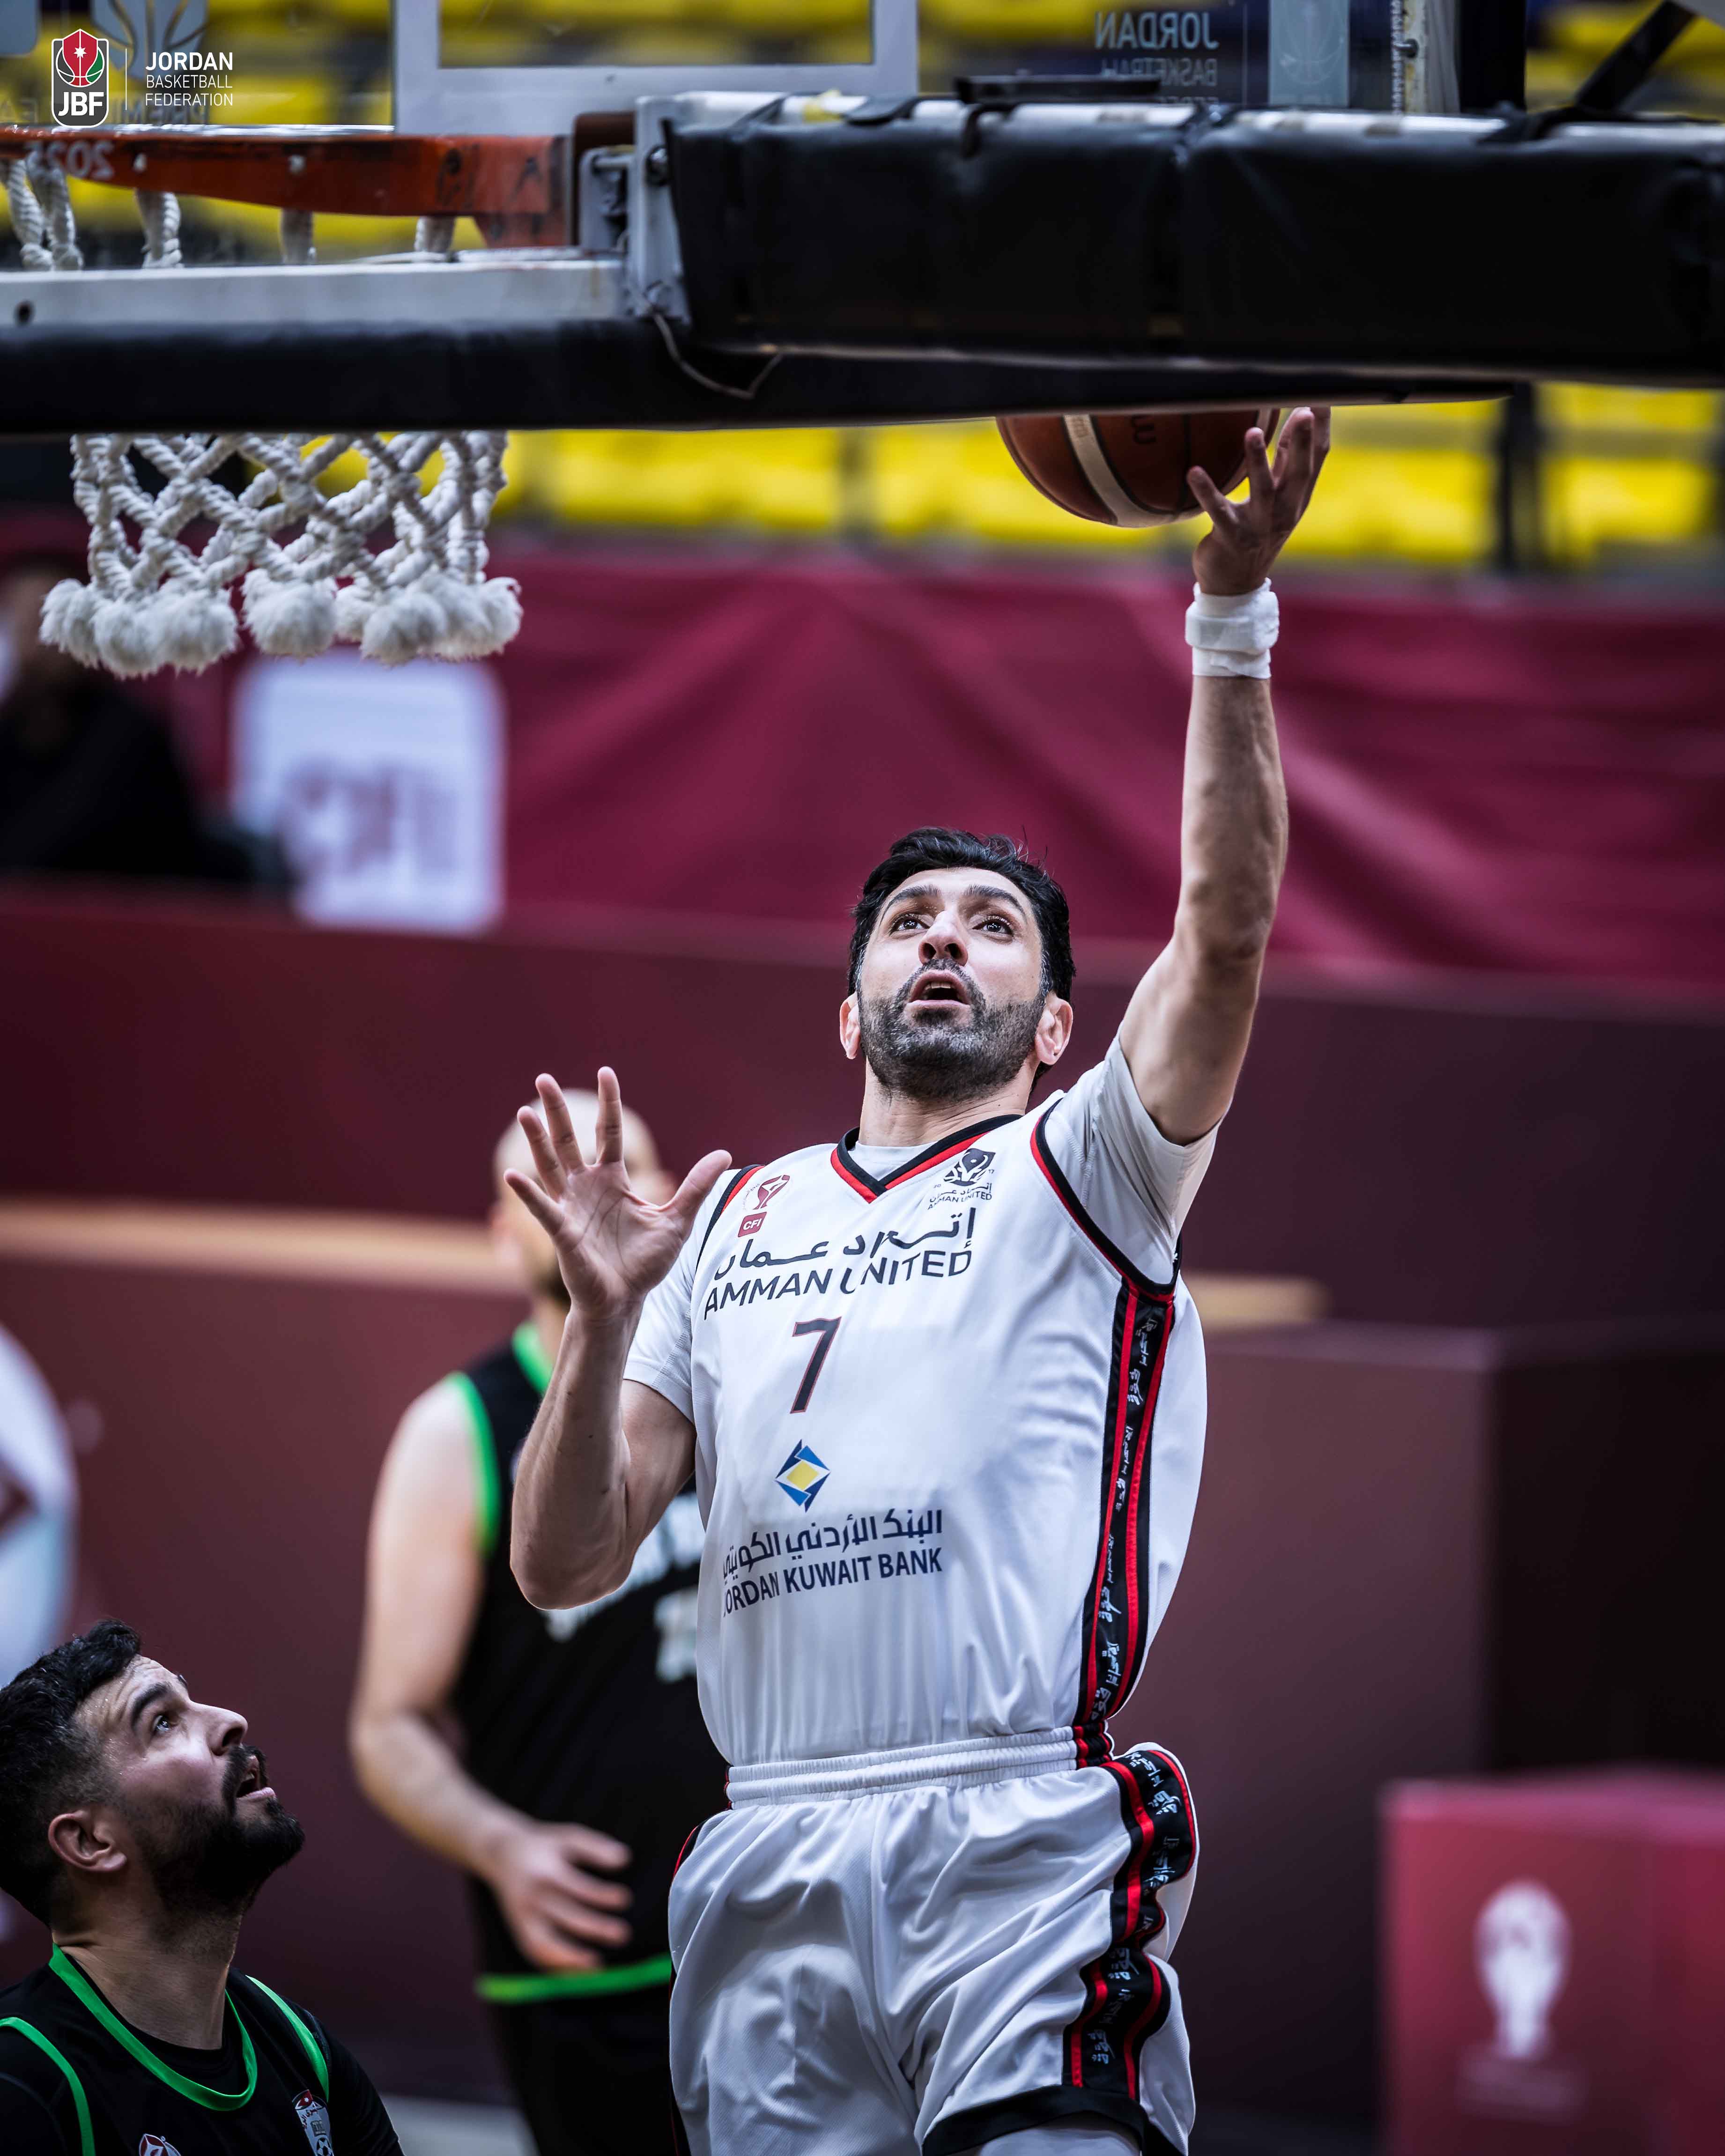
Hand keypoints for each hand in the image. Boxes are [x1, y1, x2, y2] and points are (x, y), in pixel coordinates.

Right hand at [484, 1817, 634, 1973]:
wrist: (500, 1852)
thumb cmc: (544, 1845)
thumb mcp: (568, 1836)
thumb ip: (596, 1846)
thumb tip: (625, 1859)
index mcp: (546, 1870)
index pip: (577, 1887)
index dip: (601, 1895)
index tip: (625, 1899)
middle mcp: (532, 1896)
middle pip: (565, 1917)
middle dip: (595, 1928)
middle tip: (623, 1934)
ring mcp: (522, 1917)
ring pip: (544, 1944)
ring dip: (570, 1958)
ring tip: (598, 1965)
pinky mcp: (518, 1930)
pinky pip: (535, 1954)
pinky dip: (555, 1966)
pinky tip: (580, 1969)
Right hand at [507, 1068, 729, 1324]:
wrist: (626, 1300)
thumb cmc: (645, 1263)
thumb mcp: (677, 1220)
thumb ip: (696, 1187)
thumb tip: (725, 1155)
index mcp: (612, 1181)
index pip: (607, 1134)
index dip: (608, 1105)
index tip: (606, 1072)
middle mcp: (587, 1188)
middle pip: (569, 1141)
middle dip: (558, 1111)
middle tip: (543, 1079)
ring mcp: (571, 1207)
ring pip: (551, 1166)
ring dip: (537, 1140)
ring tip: (525, 1111)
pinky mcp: (562, 1232)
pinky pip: (543, 1209)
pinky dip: (527, 1193)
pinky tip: (512, 1175)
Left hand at [1190, 406, 1330, 594]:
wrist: (1236, 584)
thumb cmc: (1256, 530)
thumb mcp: (1278, 496)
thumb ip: (1287, 459)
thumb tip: (1299, 413)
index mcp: (1298, 497)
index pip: (1317, 458)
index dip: (1322, 428)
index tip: (1322, 396)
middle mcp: (1285, 510)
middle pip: (1299, 473)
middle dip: (1302, 442)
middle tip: (1304, 411)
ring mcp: (1259, 526)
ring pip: (1262, 489)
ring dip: (1257, 460)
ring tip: (1251, 433)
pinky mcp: (1231, 537)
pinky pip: (1217, 511)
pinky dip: (1206, 491)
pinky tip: (1193, 472)